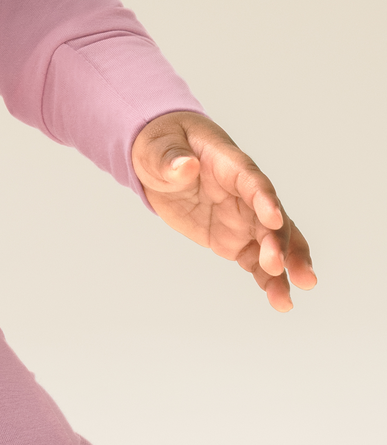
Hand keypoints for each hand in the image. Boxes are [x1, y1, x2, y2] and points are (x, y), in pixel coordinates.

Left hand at [132, 112, 315, 311]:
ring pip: (272, 244)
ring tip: (286, 299)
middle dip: (278, 242)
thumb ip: (170, 158)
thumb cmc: (163, 144)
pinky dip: (268, 280)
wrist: (163, 159)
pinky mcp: (234, 239)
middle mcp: (245, 194)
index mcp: (230, 165)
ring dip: (284, 269)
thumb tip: (184, 165)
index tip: (273, 218)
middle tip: (277, 265)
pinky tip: (280, 300)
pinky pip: (256, 261)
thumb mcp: (157, 146)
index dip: (265, 198)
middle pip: (270, 218)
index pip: (252, 181)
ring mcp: (243, 218)